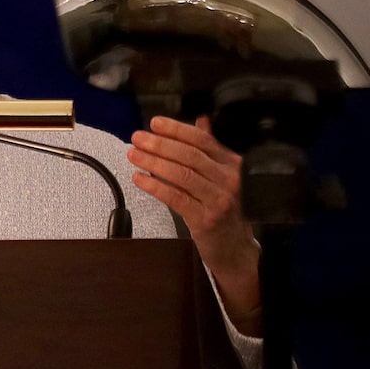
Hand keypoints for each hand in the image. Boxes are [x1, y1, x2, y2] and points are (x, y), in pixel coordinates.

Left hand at [128, 115, 261, 331]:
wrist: (236, 247)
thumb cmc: (225, 208)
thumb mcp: (223, 176)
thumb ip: (211, 149)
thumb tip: (201, 121)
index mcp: (233, 164)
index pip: (203, 140)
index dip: (177, 129)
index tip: (155, 123)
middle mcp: (230, 180)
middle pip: (190, 155)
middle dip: (160, 144)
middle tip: (138, 137)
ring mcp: (219, 200)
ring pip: (182, 175)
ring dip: (153, 162)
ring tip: (134, 154)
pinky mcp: (205, 219)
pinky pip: (175, 198)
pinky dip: (155, 186)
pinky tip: (139, 178)